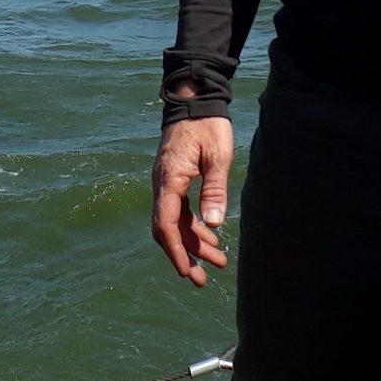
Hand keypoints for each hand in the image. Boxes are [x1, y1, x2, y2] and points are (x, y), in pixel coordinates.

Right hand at [151, 116, 234, 286]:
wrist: (195, 100)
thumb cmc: (208, 125)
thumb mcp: (217, 156)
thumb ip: (214, 190)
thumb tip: (213, 224)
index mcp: (168, 180)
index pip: (165, 224)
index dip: (175, 251)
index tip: (186, 271)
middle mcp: (162, 185)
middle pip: (167, 229)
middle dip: (184, 255)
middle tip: (201, 280)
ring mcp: (166, 183)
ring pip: (175, 222)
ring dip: (193, 243)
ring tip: (218, 261)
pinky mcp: (175, 180)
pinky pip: (179, 210)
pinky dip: (193, 226)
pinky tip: (211, 236)